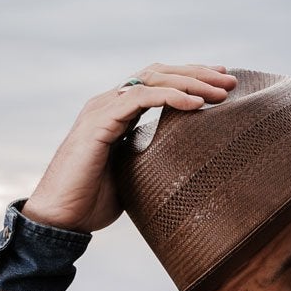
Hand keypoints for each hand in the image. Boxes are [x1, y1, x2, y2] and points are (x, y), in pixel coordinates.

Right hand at [20, 63, 237, 233]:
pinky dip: (170, 97)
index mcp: (117, 112)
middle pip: (158, 73)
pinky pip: (139, 98)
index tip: (221, 83)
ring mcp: (102, 109)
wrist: (60, 218)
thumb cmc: (92, 202)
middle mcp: (108, 103)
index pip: (157, 82)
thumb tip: (188, 170)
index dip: (190, 79)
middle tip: (230, 82)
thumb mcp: (134, 176)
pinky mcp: (98, 122)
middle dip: (197, 74)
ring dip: (191, 82)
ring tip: (220, 93)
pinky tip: (196, 105)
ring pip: (152, 79)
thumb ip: (153, 161)